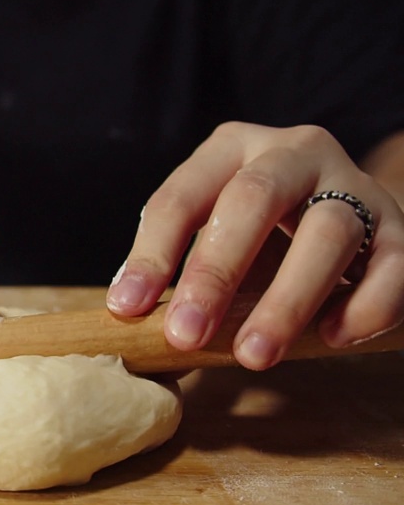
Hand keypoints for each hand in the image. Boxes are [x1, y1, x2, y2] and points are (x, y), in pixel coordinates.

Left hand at [107, 122, 403, 369]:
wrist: (353, 225)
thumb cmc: (263, 239)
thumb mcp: (216, 239)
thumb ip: (180, 274)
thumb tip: (129, 319)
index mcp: (231, 149)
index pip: (181, 197)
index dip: (151, 255)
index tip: (127, 309)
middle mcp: (294, 152)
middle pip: (253, 199)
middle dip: (215, 272)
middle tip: (187, 336)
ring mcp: (353, 184)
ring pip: (327, 232)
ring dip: (286, 300)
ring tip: (254, 355)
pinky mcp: (400, 227)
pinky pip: (393, 264)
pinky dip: (364, 304)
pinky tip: (333, 337)